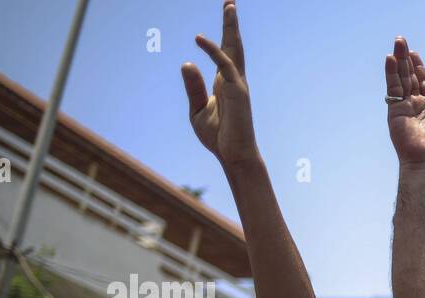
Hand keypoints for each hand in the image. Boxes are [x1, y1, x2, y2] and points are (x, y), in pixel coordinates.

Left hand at [181, 2, 259, 167]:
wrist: (233, 156)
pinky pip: (224, 65)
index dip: (225, 33)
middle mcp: (234, 79)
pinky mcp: (238, 92)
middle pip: (234, 44)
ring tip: (229, 6)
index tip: (226, 12)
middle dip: (232, 22)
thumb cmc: (218, 136)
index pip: (225, 52)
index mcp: (225, 82)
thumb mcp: (197, 109)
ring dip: (231, 27)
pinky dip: (212, 51)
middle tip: (230, 0)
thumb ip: (193, 86)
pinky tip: (198, 39)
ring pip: (234, 49)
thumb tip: (186, 62)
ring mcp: (238, 84)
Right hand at [385, 37, 424, 168]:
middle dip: (406, 58)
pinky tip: (391, 58)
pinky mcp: (395, 110)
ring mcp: (405, 107)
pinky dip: (391, 72)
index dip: (419, 67)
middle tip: (402, 40)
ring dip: (399, 60)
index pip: (424, 82)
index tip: (415, 54)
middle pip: (410, 76)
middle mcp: (416, 105)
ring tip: (398, 42)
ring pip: (401, 78)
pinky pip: (393, 88)